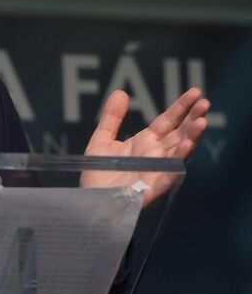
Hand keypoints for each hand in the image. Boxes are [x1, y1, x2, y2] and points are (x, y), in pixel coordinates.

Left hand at [80, 87, 209, 205]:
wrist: (89, 201)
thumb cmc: (98, 176)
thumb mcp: (101, 141)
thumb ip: (111, 118)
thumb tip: (121, 93)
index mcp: (145, 143)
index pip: (168, 121)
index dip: (181, 107)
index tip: (195, 93)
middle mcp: (155, 155)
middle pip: (179, 134)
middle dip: (193, 119)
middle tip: (204, 103)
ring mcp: (156, 170)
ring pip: (179, 152)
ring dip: (191, 138)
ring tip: (202, 123)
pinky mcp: (151, 186)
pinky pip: (168, 173)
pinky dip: (176, 161)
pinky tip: (185, 148)